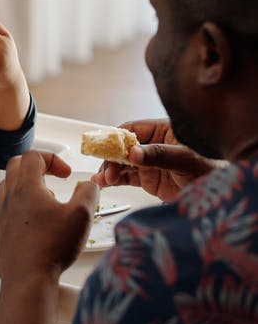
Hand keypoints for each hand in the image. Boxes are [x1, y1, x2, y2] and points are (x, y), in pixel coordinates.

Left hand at [0, 151, 98, 281]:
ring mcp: (3, 215)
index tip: (65, 173)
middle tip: (53, 176)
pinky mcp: (2, 232)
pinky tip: (37, 220)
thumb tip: (89, 184)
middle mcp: (11, 198)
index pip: (33, 156)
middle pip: (16, 165)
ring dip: (27, 185)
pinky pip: (7, 208)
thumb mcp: (81, 216)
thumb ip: (88, 193)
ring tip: (47, 199)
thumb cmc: (51, 248)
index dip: (52, 158)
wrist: (27, 281)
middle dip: (36, 165)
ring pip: (8, 186)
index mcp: (27, 187)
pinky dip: (21, 205)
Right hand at [93, 119, 216, 201]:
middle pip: (123, 147)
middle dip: (111, 158)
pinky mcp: (149, 179)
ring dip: (110, 169)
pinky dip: (115, 179)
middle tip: (106, 170)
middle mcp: (153, 144)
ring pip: (122, 163)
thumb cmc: (211, 168)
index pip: (133, 129)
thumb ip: (159, 155)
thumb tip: (133, 152)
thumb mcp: (185, 158)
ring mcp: (150, 162)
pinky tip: (104, 183)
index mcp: (162, 130)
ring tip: (102, 180)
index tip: (106, 148)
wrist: (221, 194)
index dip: (117, 138)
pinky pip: (127, 177)